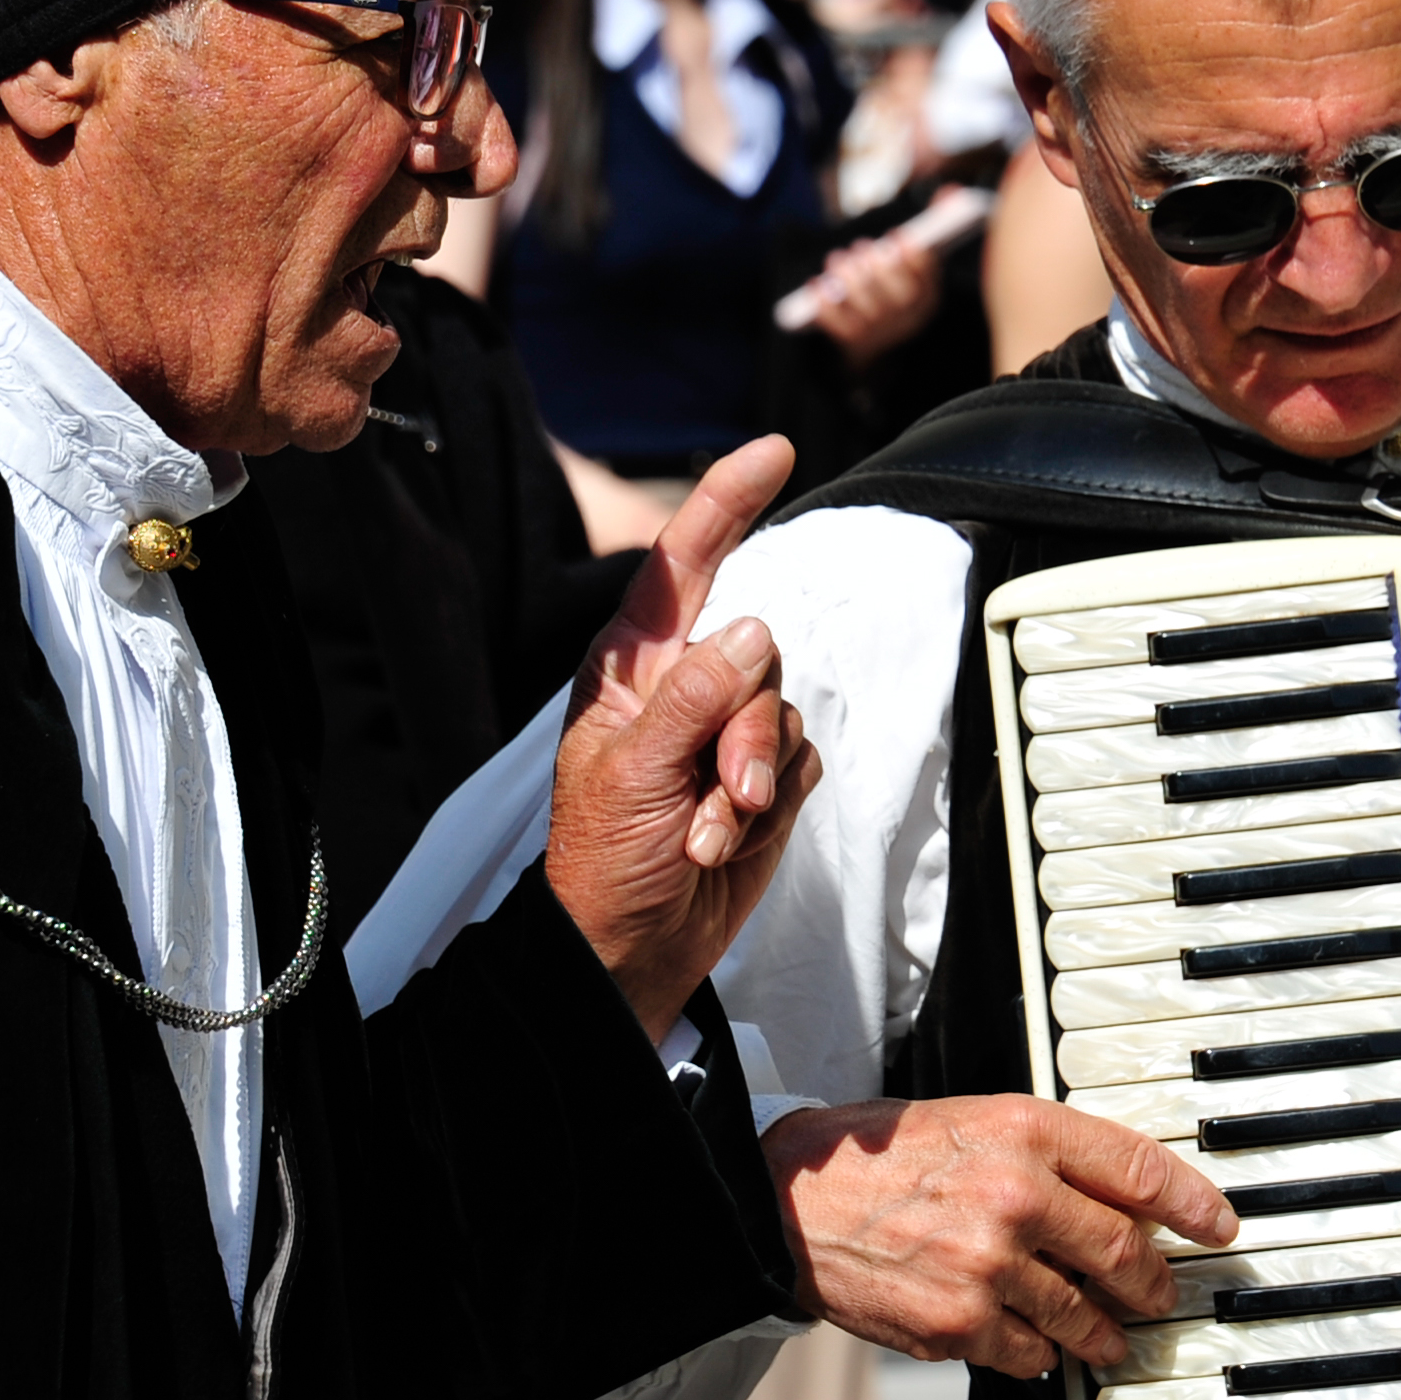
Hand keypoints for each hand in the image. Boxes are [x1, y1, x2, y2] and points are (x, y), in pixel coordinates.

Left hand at [545, 434, 818, 1040]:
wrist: (627, 949)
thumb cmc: (600, 863)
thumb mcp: (632, 774)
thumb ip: (694, 700)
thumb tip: (750, 631)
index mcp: (630, 665)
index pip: (684, 562)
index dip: (728, 500)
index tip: (775, 450)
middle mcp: (682, 685)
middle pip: (756, 651)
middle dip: (745, 729)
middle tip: (718, 795)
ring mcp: (724, 732)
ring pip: (782, 711)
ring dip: (754, 784)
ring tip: (708, 835)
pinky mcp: (762, 777)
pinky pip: (800, 762)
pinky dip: (770, 810)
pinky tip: (724, 844)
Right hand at [761, 1096, 1237, 1375]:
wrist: (790, 1201)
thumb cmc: (882, 1157)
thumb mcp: (973, 1120)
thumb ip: (1049, 1154)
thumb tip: (1127, 1204)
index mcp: (1024, 1130)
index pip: (1140, 1169)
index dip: (1193, 1204)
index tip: (1219, 1226)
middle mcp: (1015, 1195)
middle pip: (1126, 1253)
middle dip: (1153, 1285)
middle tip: (1159, 1296)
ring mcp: (989, 1266)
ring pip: (1084, 1316)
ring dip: (1103, 1334)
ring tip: (1106, 1338)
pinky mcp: (960, 1325)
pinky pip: (1031, 1356)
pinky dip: (1037, 1355)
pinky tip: (1028, 1342)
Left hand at [807, 234, 939, 369]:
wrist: (877, 342)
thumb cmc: (894, 286)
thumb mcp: (913, 263)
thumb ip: (933, 224)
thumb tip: (947, 193)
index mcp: (928, 298)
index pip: (929, 279)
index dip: (915, 257)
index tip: (897, 234)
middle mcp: (908, 319)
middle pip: (898, 295)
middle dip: (878, 266)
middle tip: (861, 246)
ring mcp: (881, 333)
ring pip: (867, 307)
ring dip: (849, 279)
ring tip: (837, 258)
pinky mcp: (855, 341)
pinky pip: (839, 325)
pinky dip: (825, 304)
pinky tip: (817, 284)